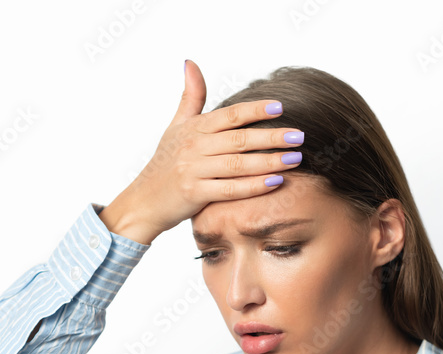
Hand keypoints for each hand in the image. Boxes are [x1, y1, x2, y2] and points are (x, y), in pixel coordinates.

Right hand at [100, 59, 304, 243]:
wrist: (144, 201)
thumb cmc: (165, 163)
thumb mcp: (175, 126)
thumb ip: (190, 97)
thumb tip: (191, 63)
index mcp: (194, 128)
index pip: (230, 115)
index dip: (255, 110)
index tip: (280, 108)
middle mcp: (193, 146)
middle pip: (239, 139)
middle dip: (271, 137)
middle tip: (299, 136)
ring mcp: (193, 170)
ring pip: (238, 164)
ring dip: (269, 161)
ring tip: (295, 159)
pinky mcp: (194, 194)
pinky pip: (230, 189)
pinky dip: (254, 186)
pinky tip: (276, 182)